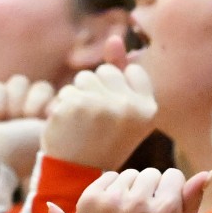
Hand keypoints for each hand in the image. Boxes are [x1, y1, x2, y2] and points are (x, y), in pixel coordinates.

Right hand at [0, 75, 54, 180]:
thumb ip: (62, 112)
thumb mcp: (52, 131)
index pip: (62, 97)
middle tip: (26, 117)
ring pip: (20, 82)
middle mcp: (34, 118)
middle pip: (42, 87)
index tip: (49, 115)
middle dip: (35, 101)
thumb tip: (64, 96)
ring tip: (7, 117)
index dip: (54, 103)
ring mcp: (11, 110)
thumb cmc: (23, 149)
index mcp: (53, 127)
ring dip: (15, 99)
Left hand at [43, 44, 157, 168]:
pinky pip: (66, 91)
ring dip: (79, 97)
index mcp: (148, 108)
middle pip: (106, 72)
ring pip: (84, 78)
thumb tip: (114, 38)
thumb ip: (121, 71)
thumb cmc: (103, 140)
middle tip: (98, 122)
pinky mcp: (75, 105)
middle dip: (98, 91)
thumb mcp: (123, 110)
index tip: (116, 116)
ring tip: (83, 124)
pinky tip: (69, 127)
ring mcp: (101, 105)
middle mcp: (129, 106)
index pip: (131, 72)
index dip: (119, 90)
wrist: (76, 174)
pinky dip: (63, 107)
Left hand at [71, 167, 208, 212]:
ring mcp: (111, 200)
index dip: (170, 191)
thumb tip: (206, 173)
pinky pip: (109, 176)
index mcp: (164, 211)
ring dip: (130, 190)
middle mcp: (138, 202)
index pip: (174, 175)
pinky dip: (112, 190)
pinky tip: (112, 211)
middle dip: (150, 190)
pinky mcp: (90, 199)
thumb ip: (193, 203)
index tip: (161, 208)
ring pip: (130, 174)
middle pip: (152, 173)